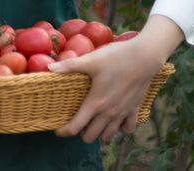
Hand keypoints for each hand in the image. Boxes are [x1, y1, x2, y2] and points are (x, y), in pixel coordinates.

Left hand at [51, 15, 182, 142]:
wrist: (145, 57)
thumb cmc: (116, 57)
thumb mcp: (91, 60)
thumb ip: (69, 66)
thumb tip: (48, 69)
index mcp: (95, 103)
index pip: (75, 127)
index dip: (63, 132)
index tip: (57, 130)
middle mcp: (109, 112)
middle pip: (91, 136)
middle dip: (81, 133)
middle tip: (76, 122)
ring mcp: (122, 113)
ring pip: (108, 135)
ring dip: (99, 132)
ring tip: (93, 122)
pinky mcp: (134, 109)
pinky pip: (127, 128)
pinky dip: (120, 128)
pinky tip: (114, 119)